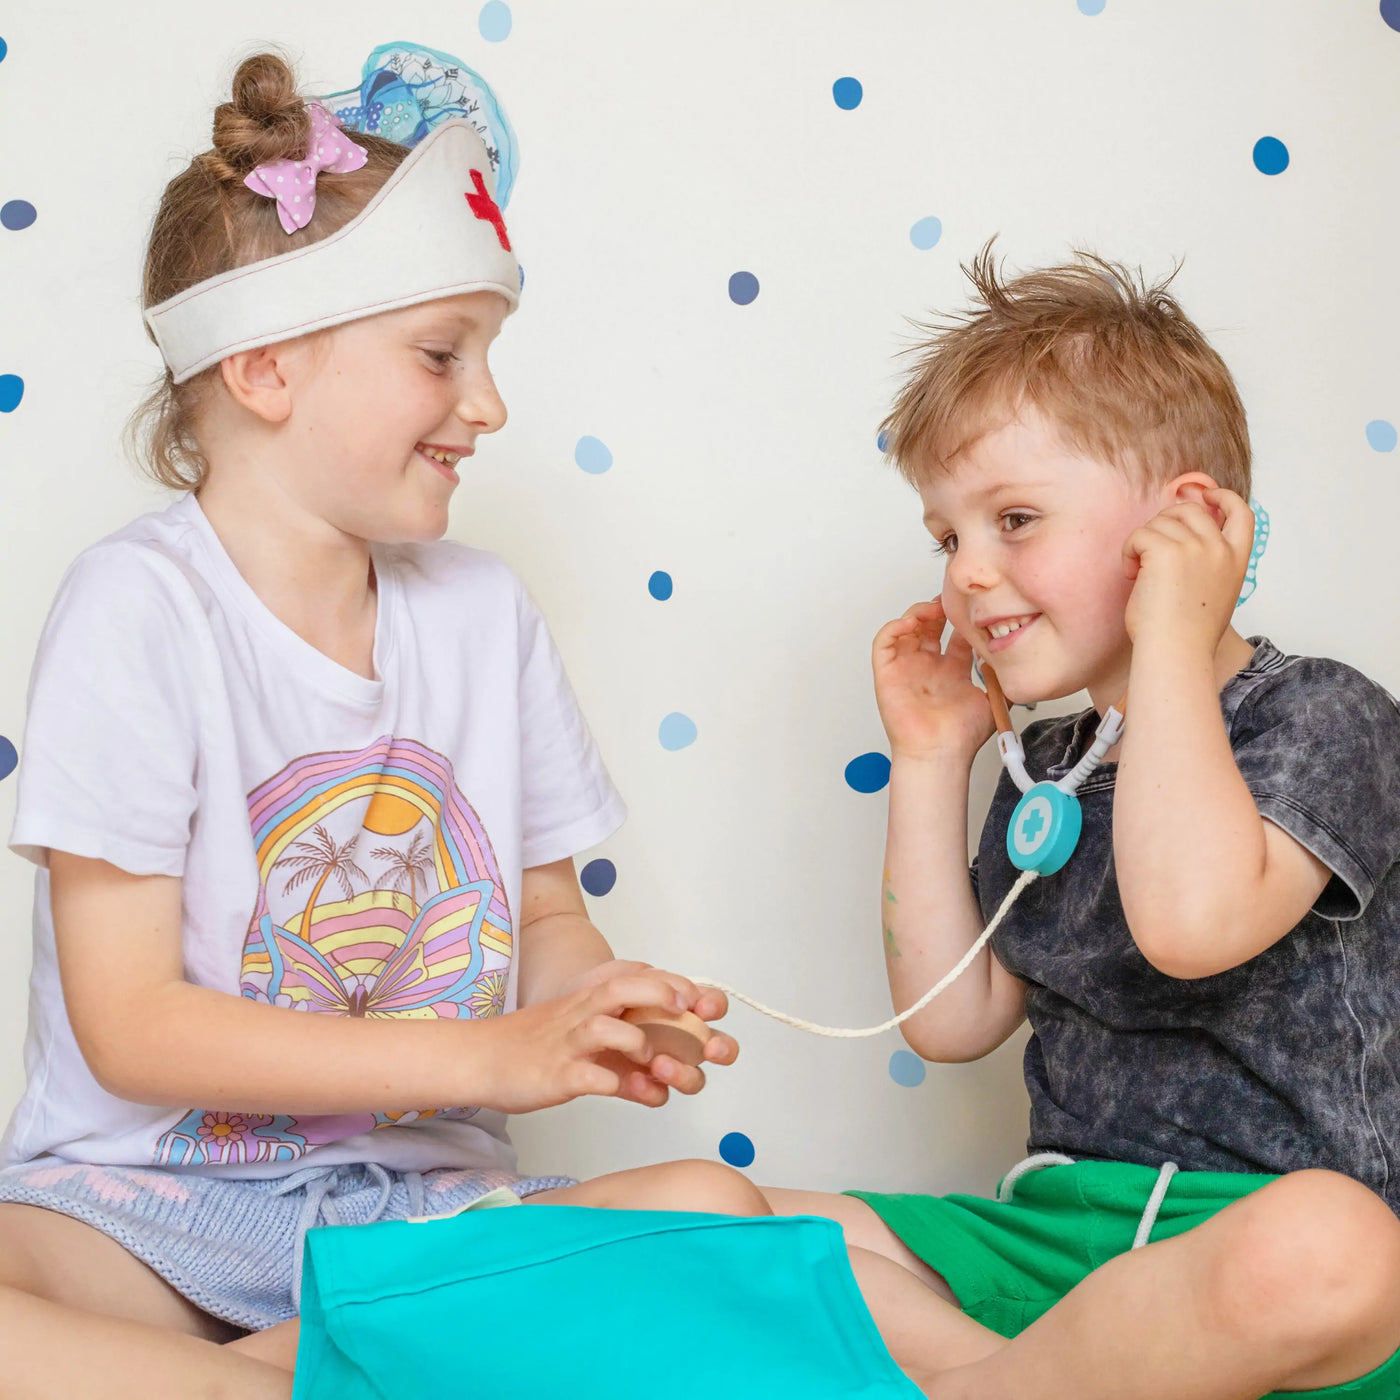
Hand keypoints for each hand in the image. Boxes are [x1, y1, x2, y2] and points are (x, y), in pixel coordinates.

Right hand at [474, 972, 703, 1113]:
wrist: (481, 1058)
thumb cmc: (536, 1048)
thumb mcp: (580, 1031)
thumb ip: (621, 1043)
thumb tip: (662, 1066)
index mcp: (590, 1002)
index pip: (635, 978)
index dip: (671, 983)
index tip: (697, 999)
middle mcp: (581, 1015)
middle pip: (625, 989)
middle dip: (662, 995)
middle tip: (687, 1011)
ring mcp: (569, 1044)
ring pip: (609, 1029)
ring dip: (637, 1043)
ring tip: (649, 1062)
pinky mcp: (556, 1074)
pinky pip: (590, 1076)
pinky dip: (612, 1082)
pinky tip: (621, 1090)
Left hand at [556, 960, 738, 1105]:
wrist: (556, 1026)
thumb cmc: (592, 1000)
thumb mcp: (615, 977)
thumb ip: (647, 978)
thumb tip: (679, 992)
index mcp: (676, 1006)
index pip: (711, 1004)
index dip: (714, 1005)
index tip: (701, 1007)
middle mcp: (677, 1037)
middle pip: (716, 1046)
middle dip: (721, 1048)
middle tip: (708, 1049)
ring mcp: (661, 1063)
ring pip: (693, 1077)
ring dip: (683, 1071)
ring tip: (658, 1064)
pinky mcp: (640, 1087)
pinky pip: (658, 1096)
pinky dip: (650, 1089)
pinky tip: (633, 1079)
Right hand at [873, 598, 994, 761]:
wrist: (942, 752)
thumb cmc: (962, 735)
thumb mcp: (995, 699)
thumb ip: (1004, 677)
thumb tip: (1017, 655)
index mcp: (950, 672)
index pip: (953, 635)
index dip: (961, 618)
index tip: (972, 606)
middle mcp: (927, 667)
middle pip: (928, 626)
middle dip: (938, 609)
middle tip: (950, 599)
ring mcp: (906, 669)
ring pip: (905, 629)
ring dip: (917, 612)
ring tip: (932, 608)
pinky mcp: (887, 674)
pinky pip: (883, 642)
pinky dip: (894, 627)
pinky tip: (911, 622)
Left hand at [1122, 489, 1253, 651]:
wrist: (1175, 653)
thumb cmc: (1184, 633)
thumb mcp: (1211, 591)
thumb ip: (1206, 562)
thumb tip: (1182, 535)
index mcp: (1236, 560)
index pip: (1241, 512)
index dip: (1223, 496)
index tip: (1204, 493)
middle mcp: (1220, 549)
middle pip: (1189, 510)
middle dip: (1164, 523)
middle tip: (1148, 551)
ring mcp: (1196, 547)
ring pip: (1160, 520)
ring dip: (1143, 541)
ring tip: (1139, 572)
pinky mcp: (1167, 551)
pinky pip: (1140, 535)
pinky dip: (1129, 552)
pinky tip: (1131, 575)